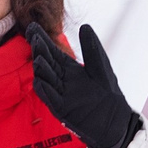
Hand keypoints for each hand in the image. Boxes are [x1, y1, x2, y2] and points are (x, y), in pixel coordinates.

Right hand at [27, 22, 140, 147]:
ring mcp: (60, 95)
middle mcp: (62, 81)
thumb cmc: (108, 94)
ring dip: (41, 70)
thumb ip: (91, 48)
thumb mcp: (100, 66)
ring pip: (46, 79)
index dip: (42, 40)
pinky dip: (45, 91)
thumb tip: (84, 26)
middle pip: (47, 63)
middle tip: (34, 37)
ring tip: (39, 58)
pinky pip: (51, 99)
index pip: (52, 52)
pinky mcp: (63, 110)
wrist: (115, 120)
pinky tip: (40, 81)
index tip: (32, 27)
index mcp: (69, 69)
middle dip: (40, 50)